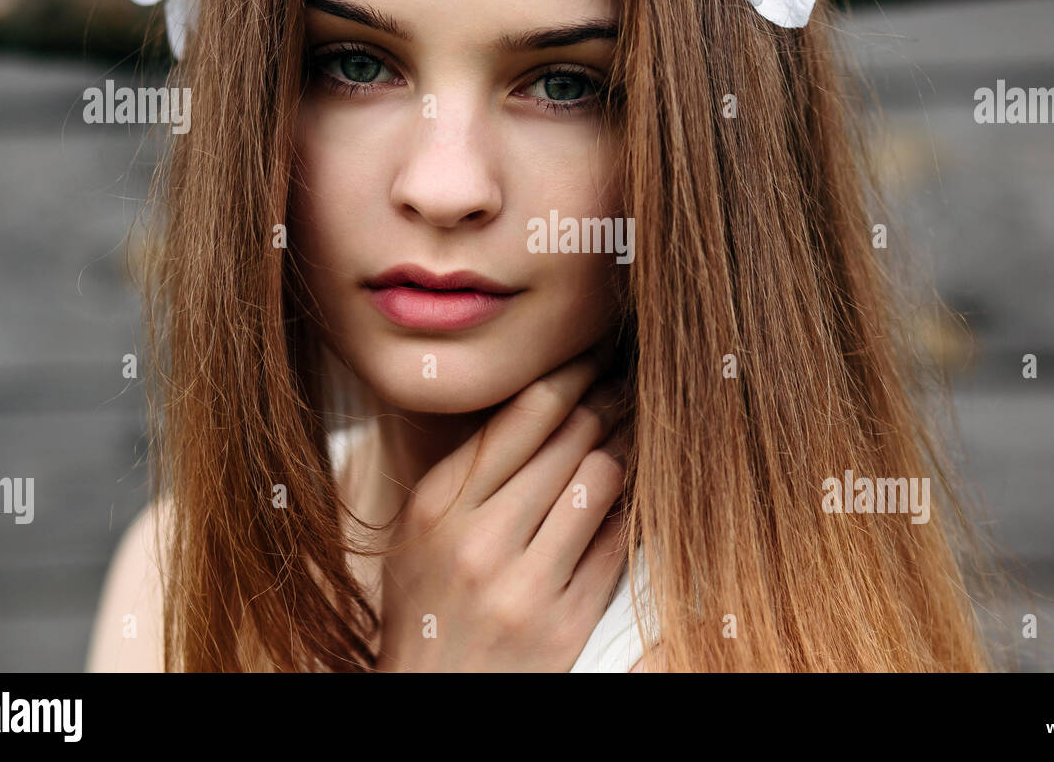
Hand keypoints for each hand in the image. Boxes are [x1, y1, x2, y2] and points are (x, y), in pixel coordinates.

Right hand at [375, 353, 630, 671]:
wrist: (428, 695)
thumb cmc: (427, 603)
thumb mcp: (421, 529)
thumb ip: (471, 469)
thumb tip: (543, 401)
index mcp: (438, 506)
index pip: (523, 414)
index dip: (570, 375)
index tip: (593, 357)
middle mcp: (480, 540)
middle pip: (570, 439)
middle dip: (605, 402)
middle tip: (623, 384)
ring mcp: (526, 585)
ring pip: (600, 480)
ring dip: (624, 448)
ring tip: (632, 430)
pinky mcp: (566, 622)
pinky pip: (616, 541)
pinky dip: (630, 507)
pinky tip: (633, 489)